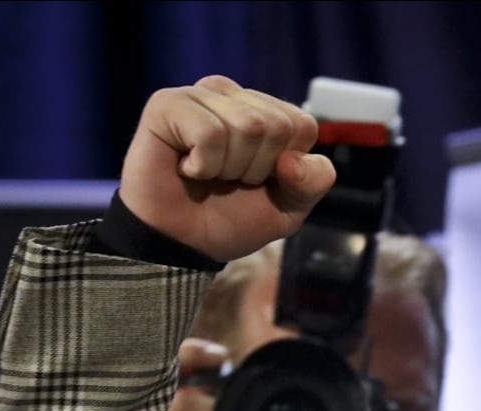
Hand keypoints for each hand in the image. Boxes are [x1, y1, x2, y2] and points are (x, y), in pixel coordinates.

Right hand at [119, 75, 335, 261]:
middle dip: (255, 169)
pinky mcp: (167, 104)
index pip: (303, 125)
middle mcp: (233, 96)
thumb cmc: (230, 220)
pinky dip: (202, 165)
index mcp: (265, 112)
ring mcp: (200, 95)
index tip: (257, 180)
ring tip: (205, 173)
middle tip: (226, 179)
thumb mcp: (288, 209)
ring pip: (247, 126)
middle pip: (277, 126)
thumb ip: (312, 182)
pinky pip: (210, 132)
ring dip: (228, 168)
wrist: (181, 245)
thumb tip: (291, 159)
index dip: (286, 167)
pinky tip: (185, 167)